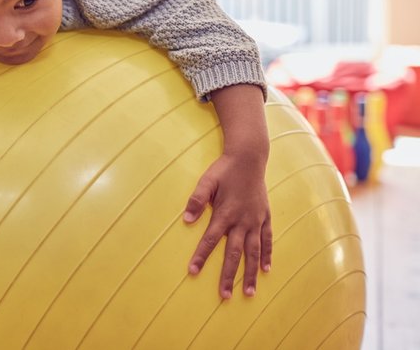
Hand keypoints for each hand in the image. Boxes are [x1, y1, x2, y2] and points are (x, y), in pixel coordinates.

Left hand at [183, 152, 271, 298]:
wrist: (249, 157)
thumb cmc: (224, 170)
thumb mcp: (206, 181)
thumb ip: (197, 200)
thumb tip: (186, 220)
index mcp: (225, 213)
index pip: (210, 240)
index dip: (201, 257)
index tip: (192, 272)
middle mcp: (242, 221)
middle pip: (234, 254)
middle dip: (228, 276)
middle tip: (224, 296)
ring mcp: (256, 220)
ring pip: (254, 252)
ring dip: (250, 273)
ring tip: (248, 292)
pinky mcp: (265, 216)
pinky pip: (268, 240)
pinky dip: (267, 255)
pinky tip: (266, 270)